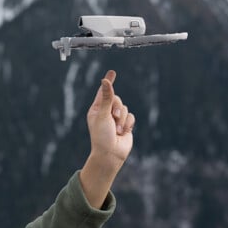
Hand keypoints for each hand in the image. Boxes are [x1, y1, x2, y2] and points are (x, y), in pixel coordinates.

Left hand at [80, 70, 134, 207]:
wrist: (111, 155)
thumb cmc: (102, 136)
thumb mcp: (103, 115)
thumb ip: (107, 98)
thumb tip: (105, 81)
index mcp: (96, 109)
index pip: (103, 92)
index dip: (108, 82)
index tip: (112, 72)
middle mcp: (106, 112)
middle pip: (117, 99)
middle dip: (117, 108)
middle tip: (114, 117)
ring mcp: (116, 119)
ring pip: (125, 108)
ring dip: (122, 120)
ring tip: (117, 130)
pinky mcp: (125, 125)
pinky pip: (131, 117)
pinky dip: (128, 124)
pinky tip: (123, 133)